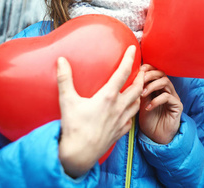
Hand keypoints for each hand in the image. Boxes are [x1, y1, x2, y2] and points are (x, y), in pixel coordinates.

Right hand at [57, 45, 143, 177]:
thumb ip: (65, 79)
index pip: (123, 73)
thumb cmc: (73, 127)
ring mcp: (122, 120)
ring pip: (137, 103)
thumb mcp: (67, 101)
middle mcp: (119, 107)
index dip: (129, 58)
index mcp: (108, 97)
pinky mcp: (121, 132)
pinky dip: (132, 112)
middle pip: (137, 88)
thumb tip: (61, 60)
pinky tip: (128, 111)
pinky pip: (131, 120)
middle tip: (142, 70)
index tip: (133, 49)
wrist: (79, 155)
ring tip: (139, 88)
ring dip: (140, 94)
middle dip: (142, 77)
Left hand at [138, 64, 182, 143]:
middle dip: (149, 75)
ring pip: (165, 82)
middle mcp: (167, 90)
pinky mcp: (177, 106)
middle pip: (161, 74)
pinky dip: (156, 100)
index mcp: (158, 87)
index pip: (156, 71)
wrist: (156, 137)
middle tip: (139, 81)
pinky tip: (148, 107)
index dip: (148, 68)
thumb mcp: (140, 102)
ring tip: (142, 94)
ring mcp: (173, 97)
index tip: (138, 70)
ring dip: (152, 86)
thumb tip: (132, 77)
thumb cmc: (148, 120)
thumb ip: (139, 90)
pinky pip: (168, 97)